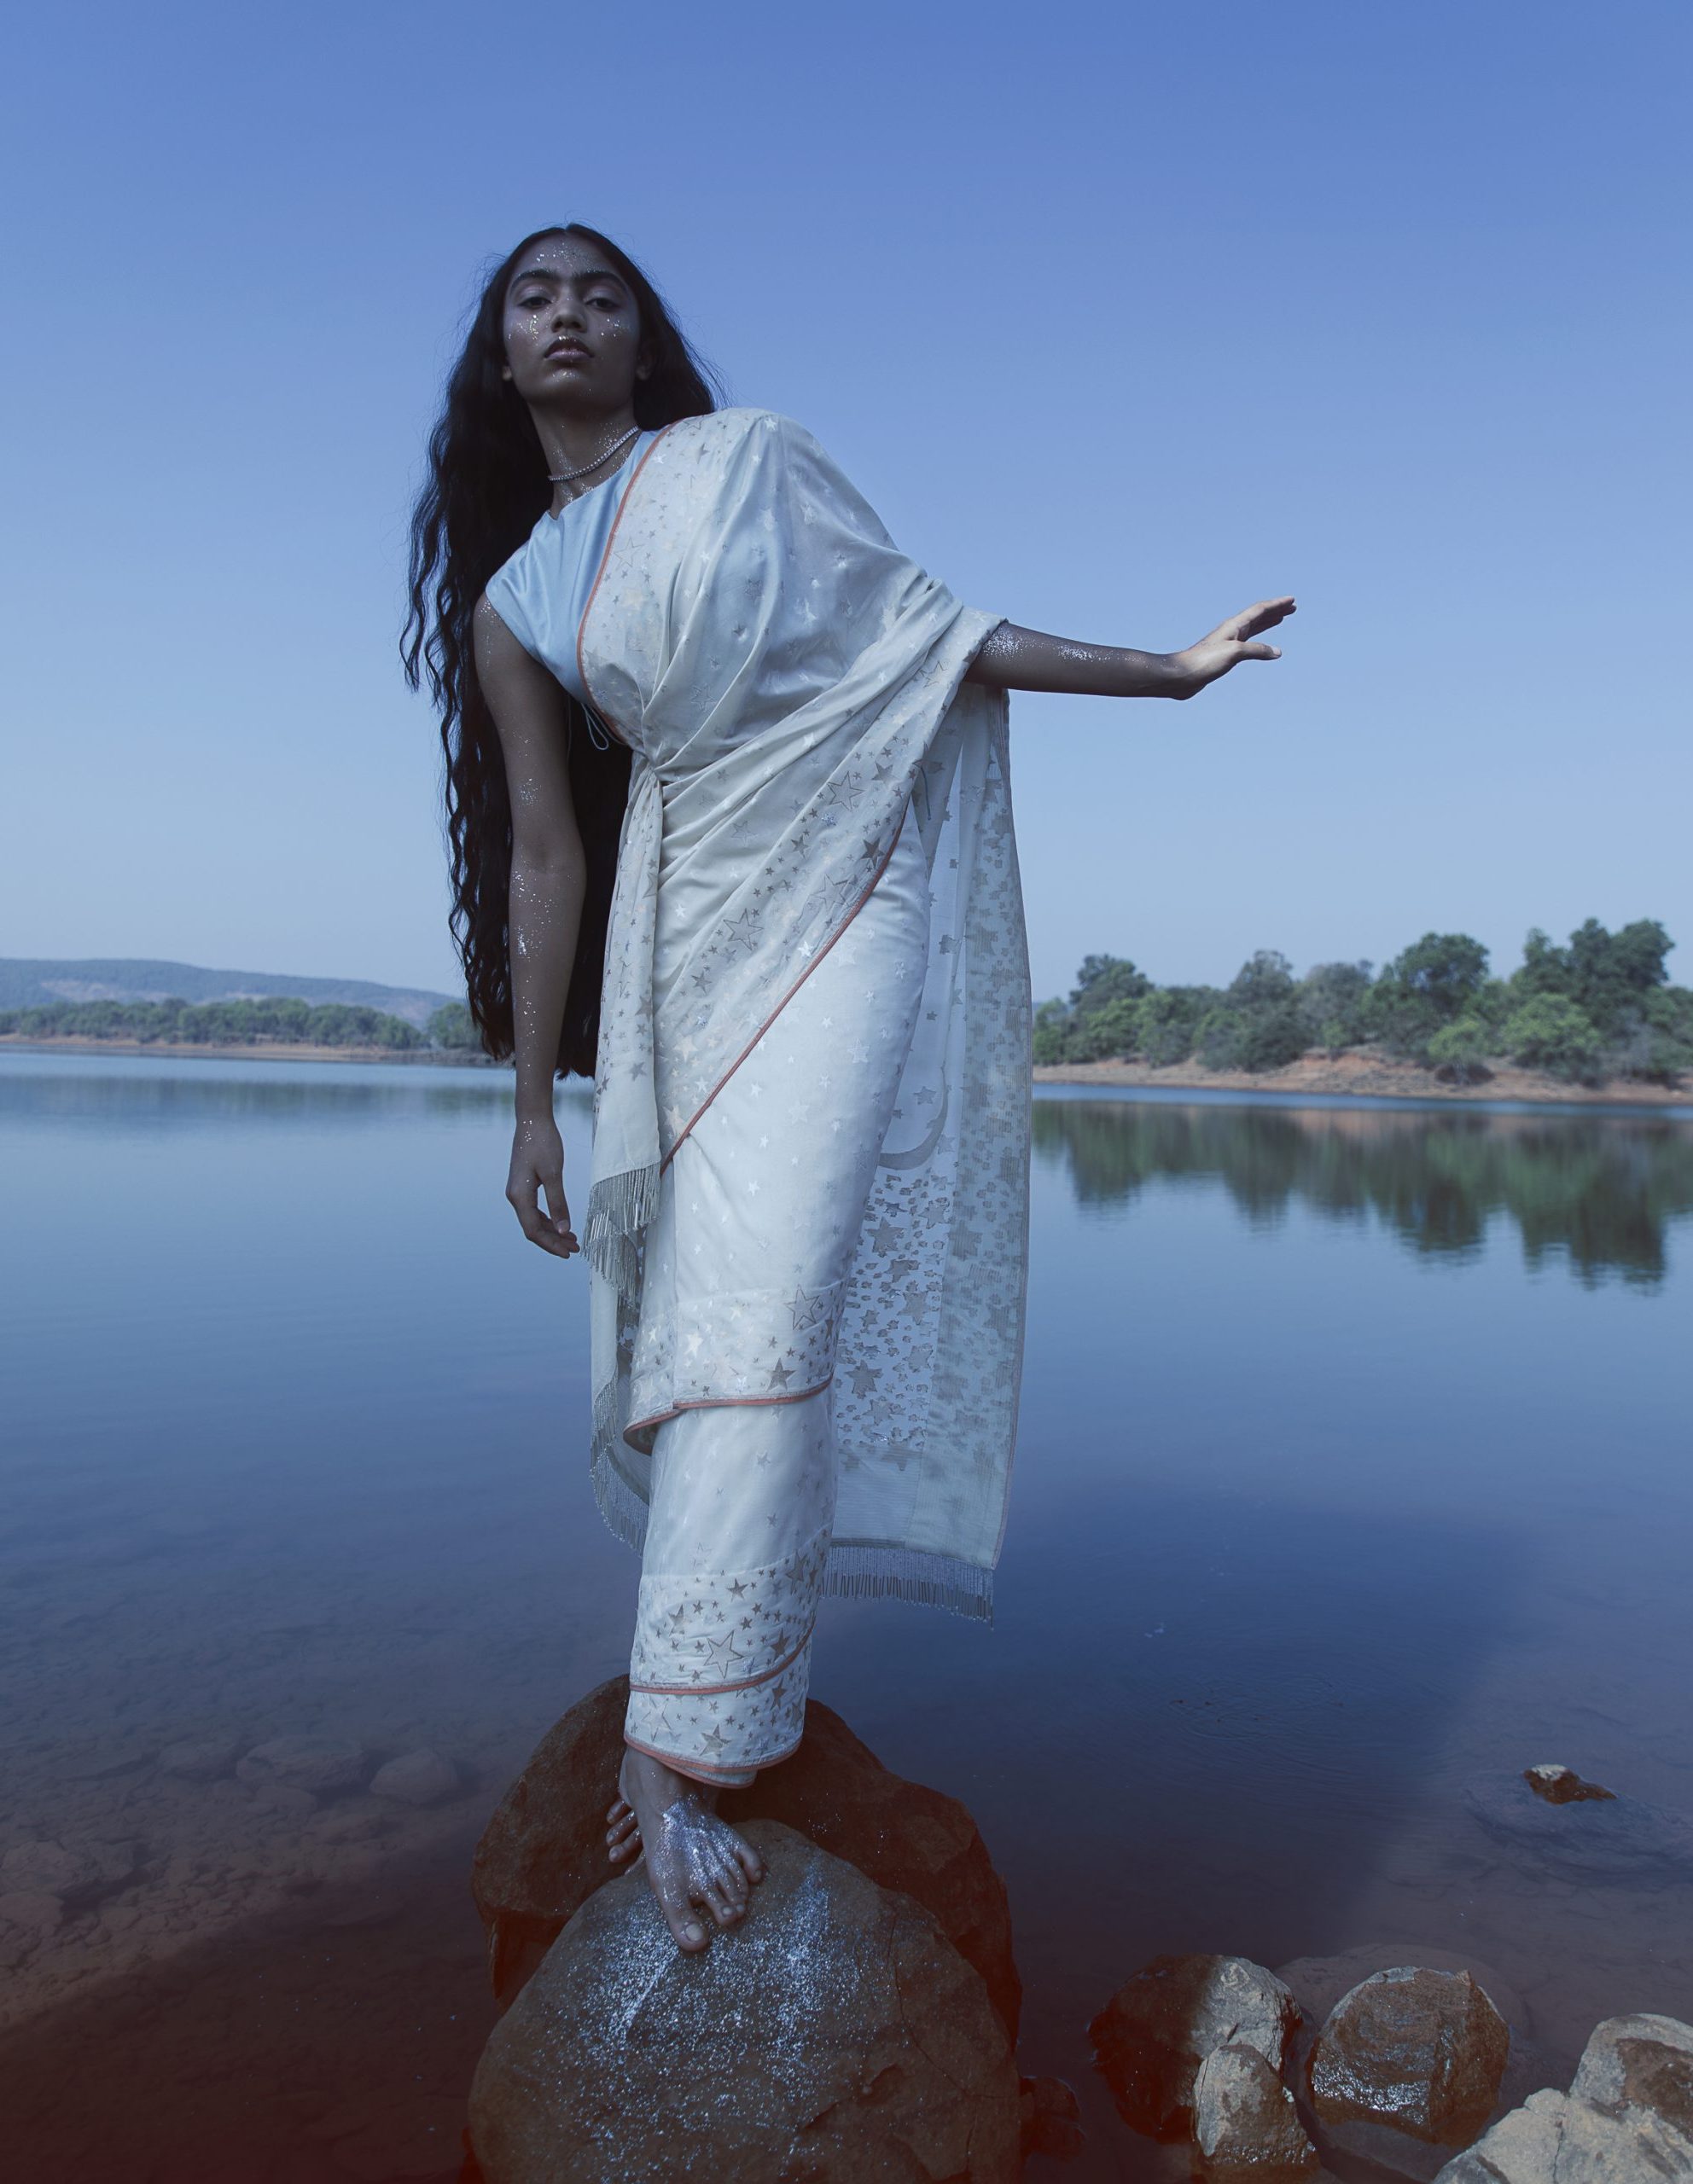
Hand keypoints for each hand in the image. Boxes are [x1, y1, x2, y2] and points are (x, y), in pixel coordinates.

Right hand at [506, 1113, 578, 1258]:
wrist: (532, 1119)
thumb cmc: (543, 1143)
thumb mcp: (554, 1174)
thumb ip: (558, 1203)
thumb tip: (564, 1230)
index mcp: (519, 1196)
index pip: (533, 1231)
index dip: (551, 1245)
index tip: (568, 1253)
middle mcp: (515, 1196)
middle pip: (533, 1228)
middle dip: (554, 1241)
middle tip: (575, 1249)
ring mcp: (518, 1191)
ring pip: (534, 1220)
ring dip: (552, 1231)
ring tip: (572, 1239)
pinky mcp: (523, 1184)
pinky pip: (534, 1209)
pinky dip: (548, 1219)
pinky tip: (561, 1222)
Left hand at [1168, 597, 1295, 698]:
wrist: (1182, 676)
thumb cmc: (1204, 661)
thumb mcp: (1235, 653)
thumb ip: (1257, 650)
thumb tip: (1277, 652)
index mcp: (1234, 625)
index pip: (1260, 610)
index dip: (1276, 604)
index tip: (1291, 600)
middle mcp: (1232, 631)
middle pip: (1258, 616)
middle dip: (1275, 611)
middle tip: (1291, 607)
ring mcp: (1228, 642)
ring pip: (1253, 628)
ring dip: (1268, 622)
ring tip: (1280, 618)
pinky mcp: (1224, 655)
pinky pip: (1248, 643)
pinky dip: (1259, 640)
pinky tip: (1261, 646)